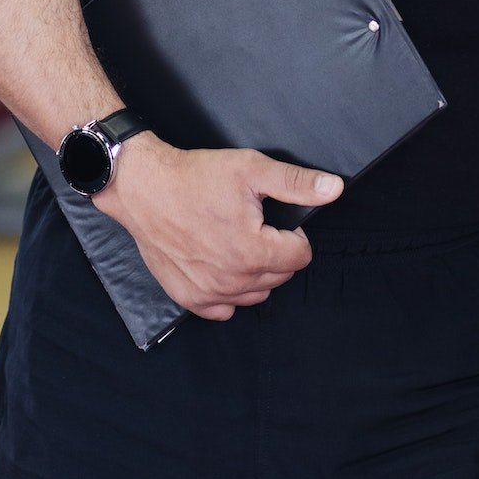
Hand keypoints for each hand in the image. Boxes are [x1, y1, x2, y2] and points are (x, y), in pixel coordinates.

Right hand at [95, 136, 342, 320]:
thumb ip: (296, 183)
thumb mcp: (251, 169)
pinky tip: (221, 265)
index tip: (275, 217)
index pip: (301, 256)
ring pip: (256, 294)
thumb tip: (334, 189)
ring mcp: (209, 293)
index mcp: (253, 250)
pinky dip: (229, 292)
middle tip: (254, 224)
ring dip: (256, 272)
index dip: (294, 232)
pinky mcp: (188, 298)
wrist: (145, 189)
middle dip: (277, 251)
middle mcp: (233, 280)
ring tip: (238, 241)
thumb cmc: (195, 177)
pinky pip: (224, 309)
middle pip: (281, 276)